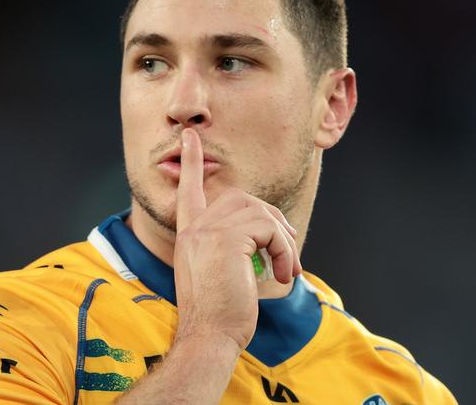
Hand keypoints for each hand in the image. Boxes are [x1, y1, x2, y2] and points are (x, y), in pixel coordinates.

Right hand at [173, 128, 301, 350]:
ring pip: (259, 212)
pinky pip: (270, 228)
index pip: (187, 190)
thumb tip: (266, 233)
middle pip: (241, 198)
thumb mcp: (219, 272)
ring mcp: (208, 231)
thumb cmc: (219, 313)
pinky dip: (285, 249)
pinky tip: (285, 273)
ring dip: (283, 240)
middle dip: (271, 220)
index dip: (190, 162)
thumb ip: (230, 245)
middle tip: (288, 252)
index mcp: (190, 234)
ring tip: (288, 267)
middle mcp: (195, 227)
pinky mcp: (228, 240)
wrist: (209, 337)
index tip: (190, 137)